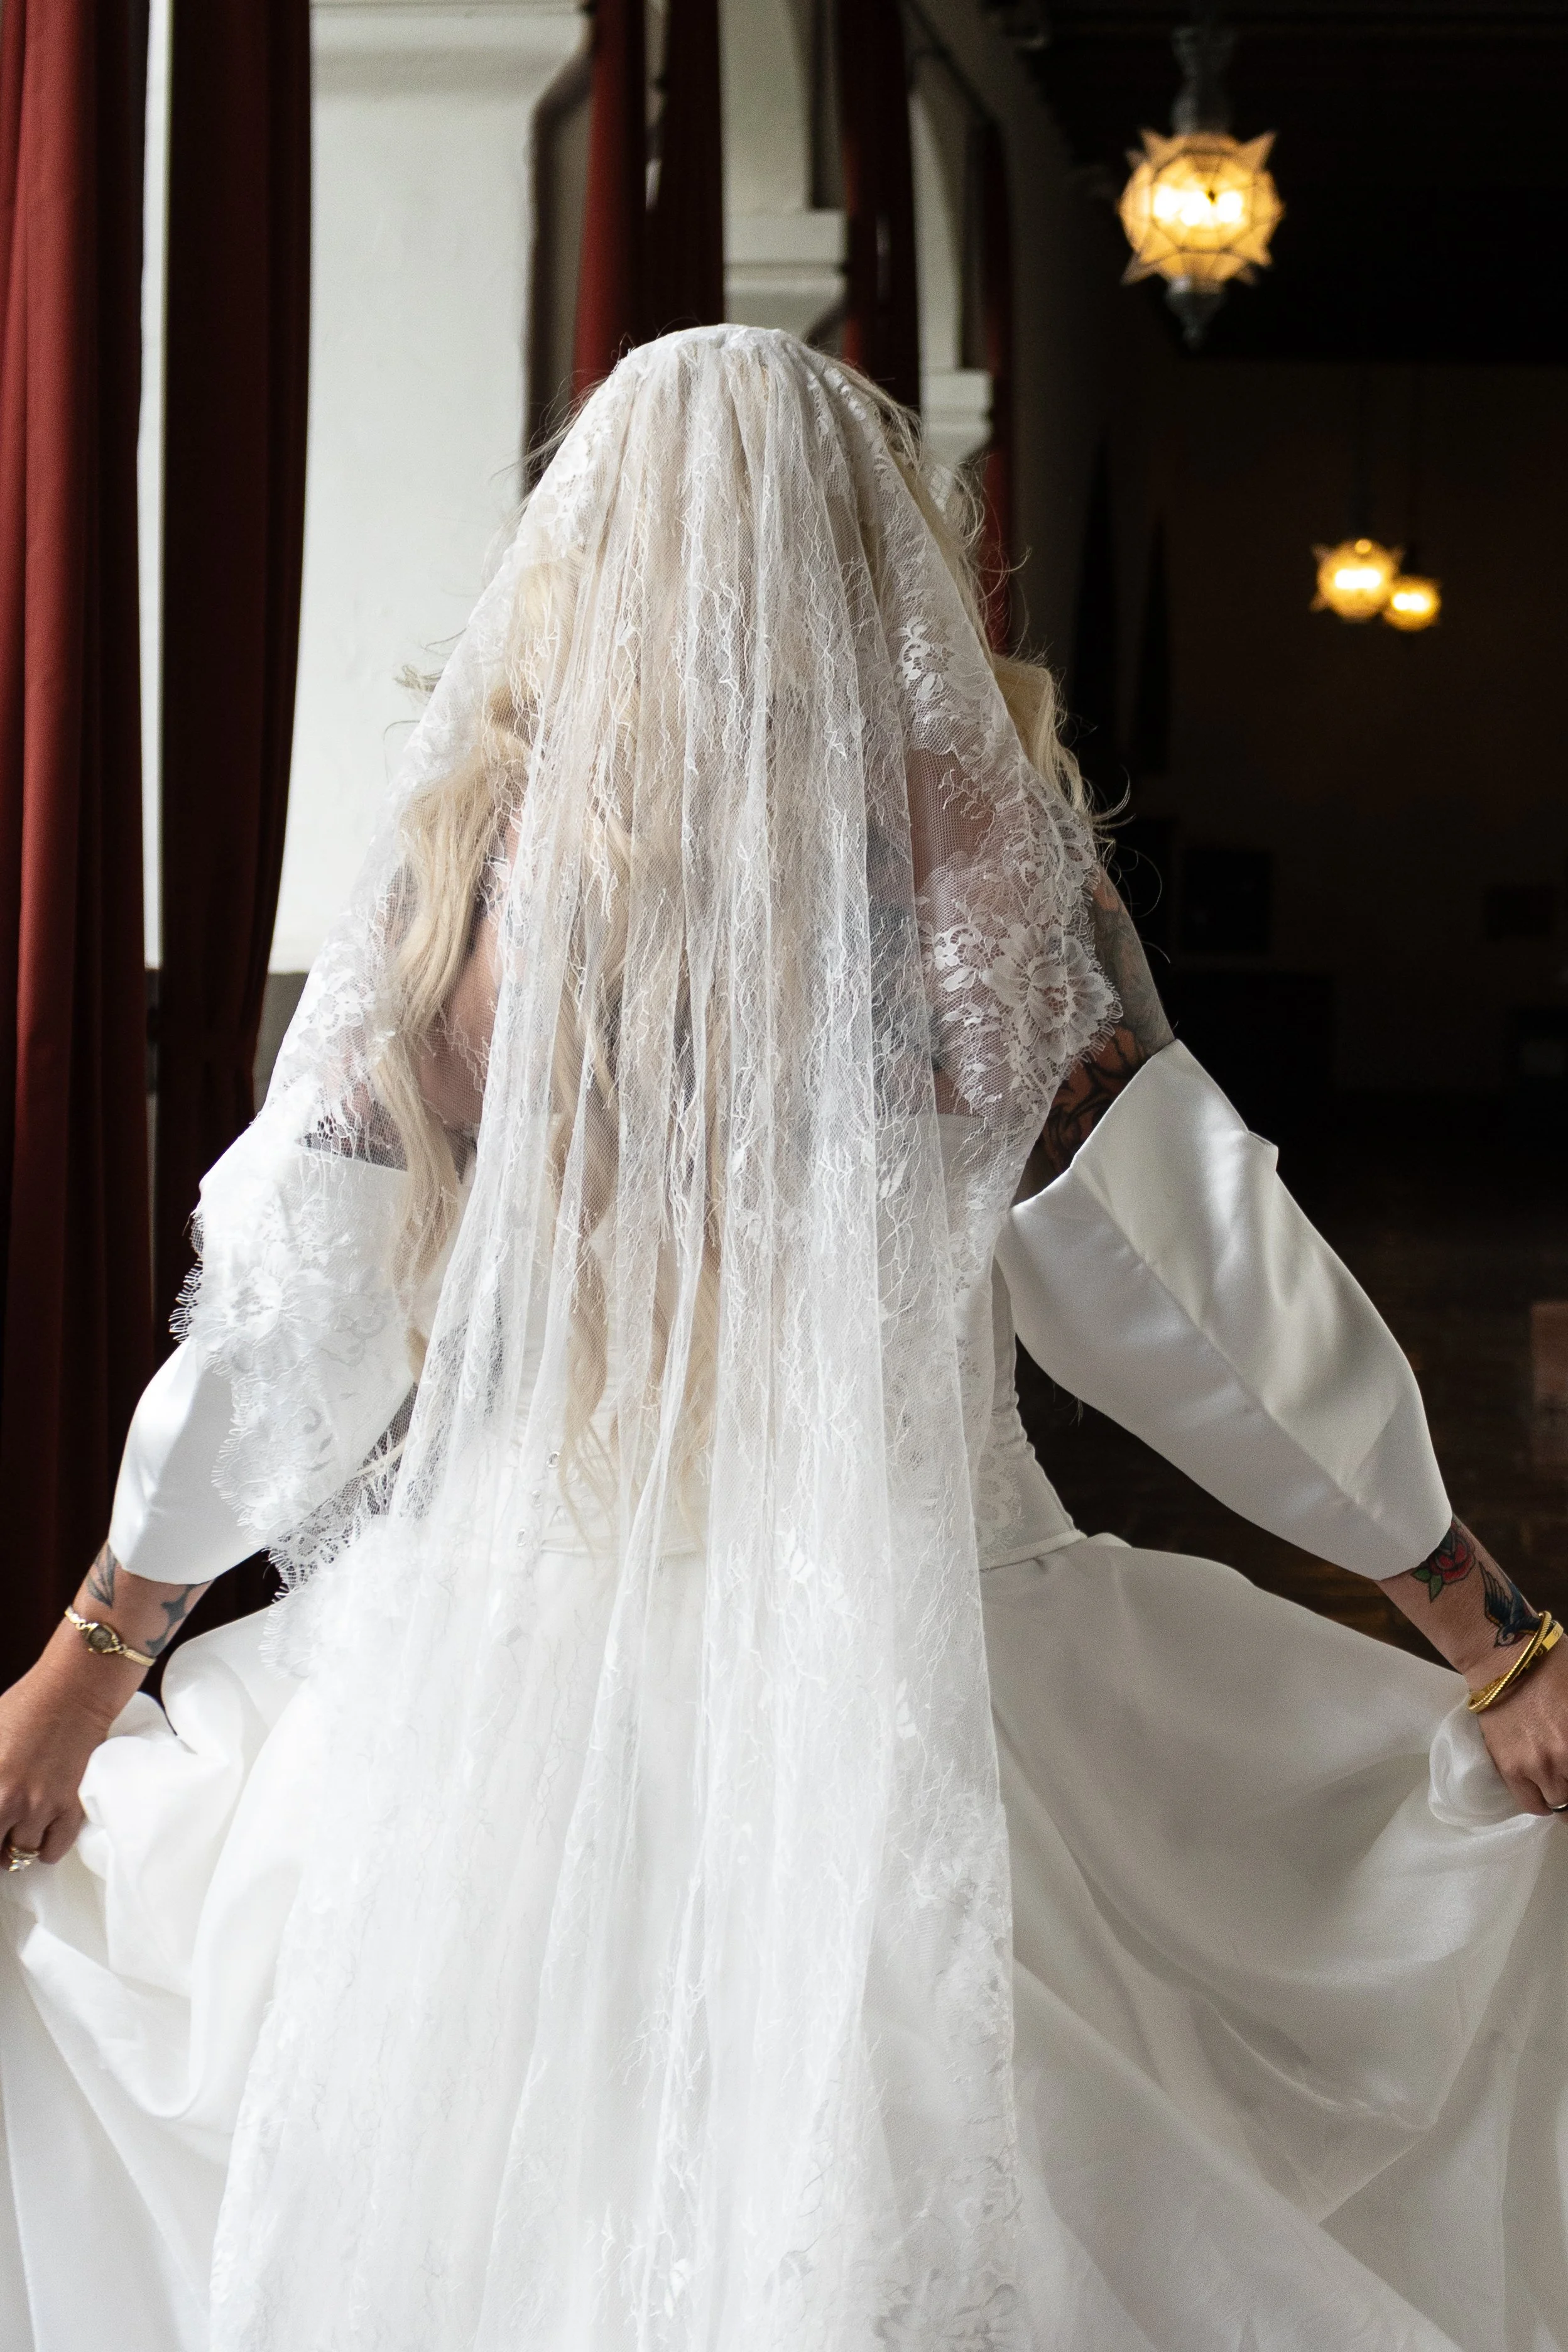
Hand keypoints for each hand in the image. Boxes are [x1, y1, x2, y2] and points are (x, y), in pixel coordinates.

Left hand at [0, 1649, 120, 1866]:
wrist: (77, 1689)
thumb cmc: (27, 1704)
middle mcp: (9, 1800)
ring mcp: (42, 1807)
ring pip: (21, 1853)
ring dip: (16, 1845)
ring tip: (17, 1830)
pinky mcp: (71, 1807)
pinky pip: (53, 1849)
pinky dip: (45, 1849)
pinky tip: (41, 1834)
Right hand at [1475, 1637, 1567, 1815]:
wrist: (1502, 1658)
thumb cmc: (1554, 1666)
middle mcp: (1565, 1759)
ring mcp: (1537, 1766)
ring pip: (1560, 1805)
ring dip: (1564, 1798)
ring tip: (1562, 1786)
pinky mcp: (1510, 1768)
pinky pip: (1531, 1804)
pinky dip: (1542, 1803)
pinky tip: (1545, 1792)